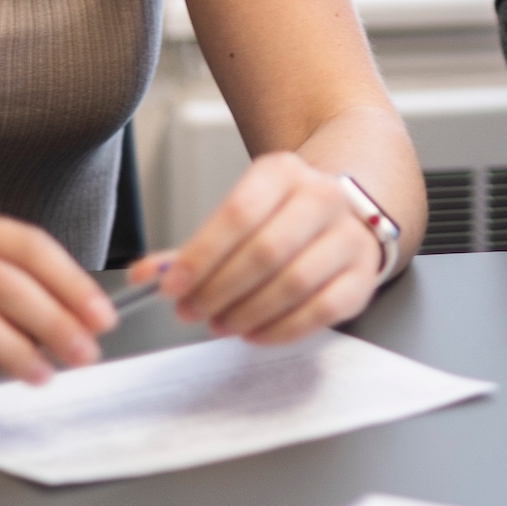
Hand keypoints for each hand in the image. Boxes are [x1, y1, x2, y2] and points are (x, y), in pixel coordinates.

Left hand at [133, 152, 382, 344]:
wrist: (343, 216)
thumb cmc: (280, 221)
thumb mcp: (239, 217)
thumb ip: (192, 249)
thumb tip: (143, 275)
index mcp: (284, 173)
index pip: (238, 213)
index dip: (200, 255)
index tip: (171, 287)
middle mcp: (322, 197)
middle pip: (265, 251)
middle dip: (219, 289)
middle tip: (191, 312)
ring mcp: (348, 236)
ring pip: (294, 282)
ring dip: (247, 312)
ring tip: (220, 324)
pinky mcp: (362, 275)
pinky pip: (322, 309)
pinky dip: (282, 328)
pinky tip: (254, 332)